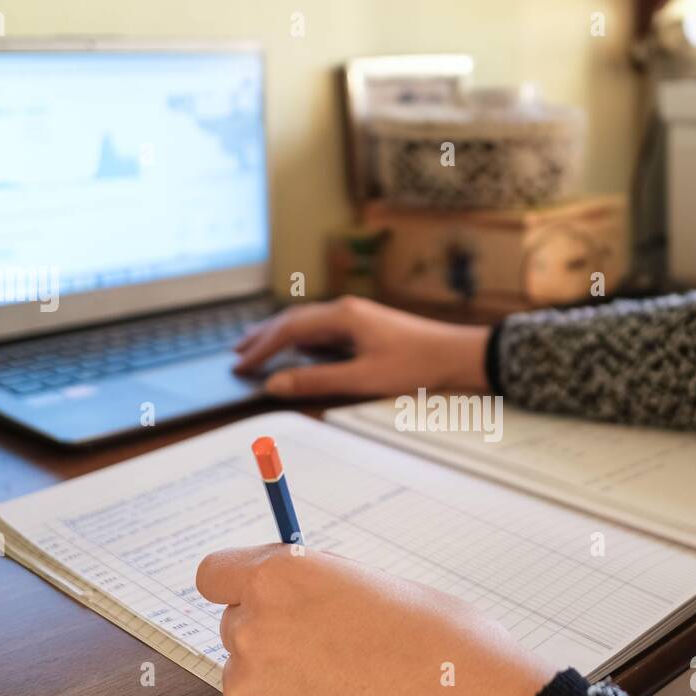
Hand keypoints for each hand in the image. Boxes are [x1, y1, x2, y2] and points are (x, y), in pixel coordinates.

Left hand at [195, 545, 560, 695]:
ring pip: (249, 677)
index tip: (262, 598)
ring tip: (349, 692)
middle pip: (236, 626)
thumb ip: (330, 587)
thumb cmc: (448, 647)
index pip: (216, 574)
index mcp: (283, 577)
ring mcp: (252, 690)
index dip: (241, 586)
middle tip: (330, 652)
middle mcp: (254, 628)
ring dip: (282, 681)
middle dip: (272, 635)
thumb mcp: (389, 588)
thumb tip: (312, 597)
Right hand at [234, 296, 490, 398]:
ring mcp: (357, 317)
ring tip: (259, 347)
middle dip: (263, 336)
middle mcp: (346, 311)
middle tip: (238, 352)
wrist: (458, 355)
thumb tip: (276, 384)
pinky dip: (302, 340)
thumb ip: (316, 381)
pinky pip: (323, 330)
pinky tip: (299, 349)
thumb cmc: (417, 365)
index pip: (288, 329)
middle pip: (293, 320)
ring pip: (308, 323)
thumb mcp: (363, 379)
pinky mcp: (367, 328)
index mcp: (342, 316)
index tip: (240, 366)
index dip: (261, 348)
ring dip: (281, 335)